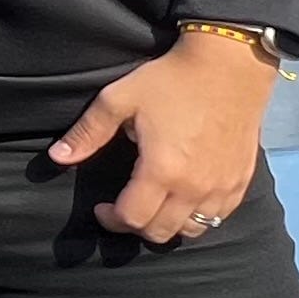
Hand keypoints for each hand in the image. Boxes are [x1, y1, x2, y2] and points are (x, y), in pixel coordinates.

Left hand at [49, 28, 279, 241]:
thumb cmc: (173, 79)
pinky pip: (218, 215)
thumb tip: (57, 157)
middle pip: (161, 233)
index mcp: (162, 171)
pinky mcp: (241, 179)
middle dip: (136, 226)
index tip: (102, 207)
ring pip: (192, 229)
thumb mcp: (120, 99)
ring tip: (155, 203)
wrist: (229, 64)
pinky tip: (186, 196)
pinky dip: (198, 214)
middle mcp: (195, 187)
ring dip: (168, 224)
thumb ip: (88, 132)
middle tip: (125, 206)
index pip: (132, 219)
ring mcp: (222, 186)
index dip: (111, 219)